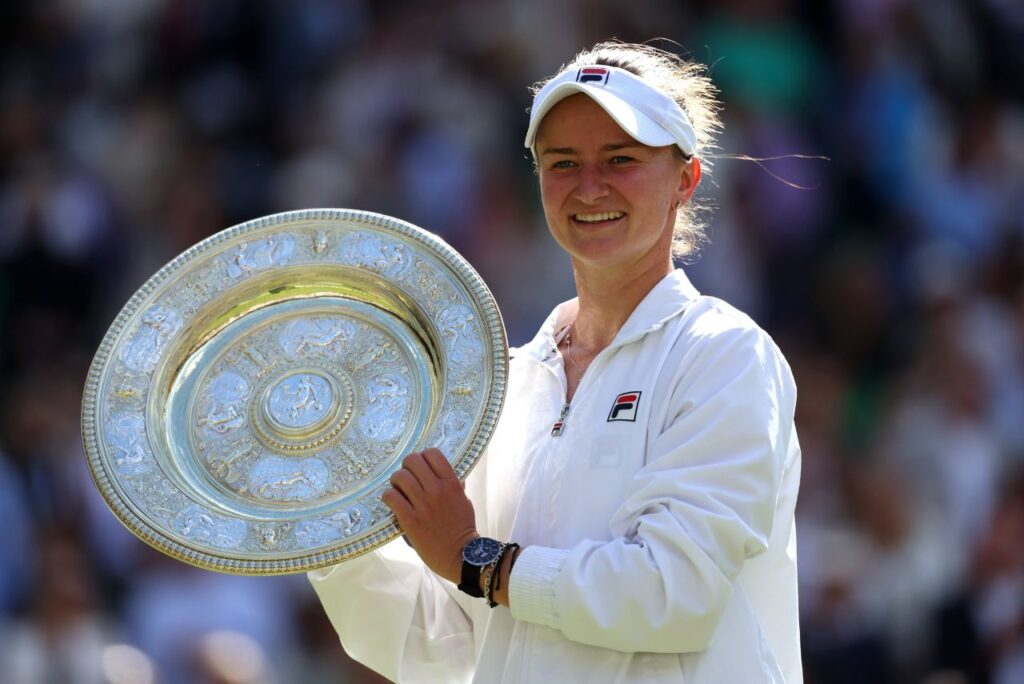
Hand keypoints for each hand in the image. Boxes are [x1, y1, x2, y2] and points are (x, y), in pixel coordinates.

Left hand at [382, 448, 477, 583]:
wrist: (460, 555)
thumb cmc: (463, 528)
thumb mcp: (464, 502)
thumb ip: (457, 487)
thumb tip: (454, 476)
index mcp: (452, 483)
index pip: (433, 454)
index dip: (423, 457)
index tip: (421, 467)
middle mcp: (437, 490)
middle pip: (413, 461)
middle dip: (407, 467)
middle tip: (407, 478)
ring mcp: (423, 504)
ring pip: (400, 476)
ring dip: (396, 481)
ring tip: (398, 490)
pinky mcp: (410, 520)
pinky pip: (391, 497)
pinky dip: (388, 496)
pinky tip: (392, 502)